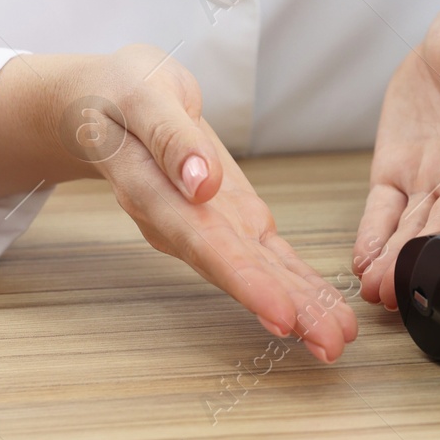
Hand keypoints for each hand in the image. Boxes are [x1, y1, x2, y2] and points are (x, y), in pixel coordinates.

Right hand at [0, 47, 356, 361]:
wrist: (103, 105)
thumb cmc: (117, 95)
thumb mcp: (140, 94)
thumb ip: (169, 137)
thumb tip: (201, 180)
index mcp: (155, 191)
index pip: (204, 244)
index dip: (244, 281)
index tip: (280, 314)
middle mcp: (184, 222)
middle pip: (238, 273)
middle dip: (286, 310)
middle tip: (329, 346)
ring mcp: (210, 227)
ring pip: (258, 273)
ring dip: (299, 308)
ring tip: (335, 339)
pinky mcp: (232, 221)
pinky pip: (267, 257)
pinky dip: (298, 285)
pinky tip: (325, 310)